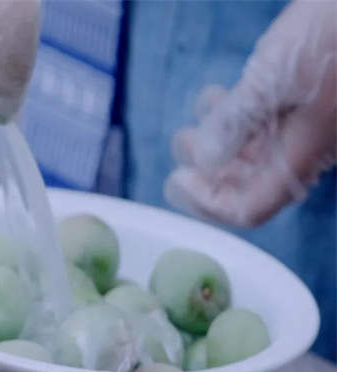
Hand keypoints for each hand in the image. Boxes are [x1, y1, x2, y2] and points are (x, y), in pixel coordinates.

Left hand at [165, 0, 335, 226]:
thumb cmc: (333, 35)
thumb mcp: (273, 79)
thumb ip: (235, 123)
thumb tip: (204, 161)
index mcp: (301, 157)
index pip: (250, 209)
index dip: (208, 203)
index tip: (177, 178)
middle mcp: (305, 150)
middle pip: (250, 186)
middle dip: (208, 173)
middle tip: (182, 143)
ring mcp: (308, 126)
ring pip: (255, 155)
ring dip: (218, 144)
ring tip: (197, 114)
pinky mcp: (307, 102)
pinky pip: (265, 127)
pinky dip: (235, 120)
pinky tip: (220, 96)